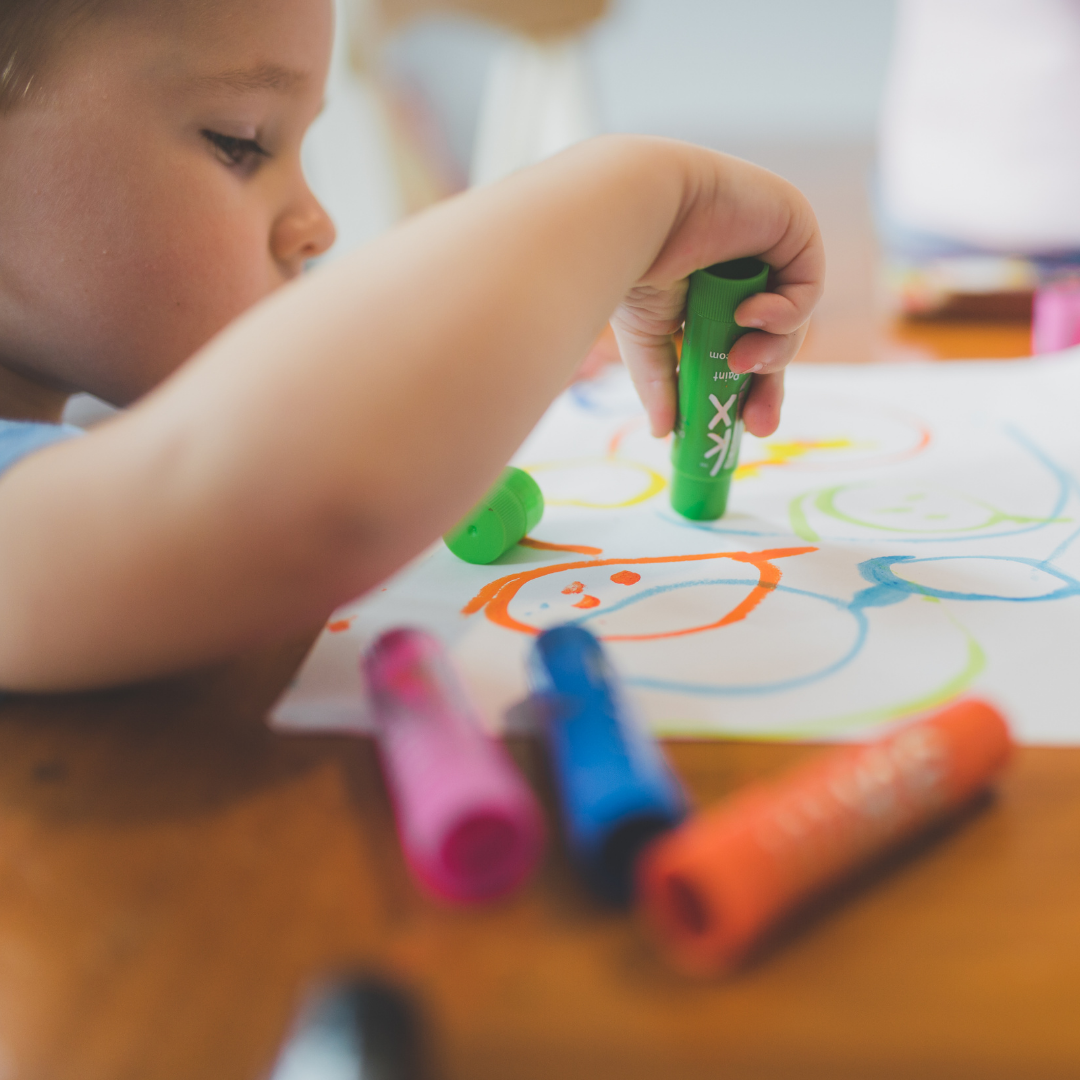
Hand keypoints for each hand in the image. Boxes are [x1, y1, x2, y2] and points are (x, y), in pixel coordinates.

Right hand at [609, 148, 823, 438]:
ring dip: (773, 350)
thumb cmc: (632, 263)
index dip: (745, 388)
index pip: (740, 346)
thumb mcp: (647, 338)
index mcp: (709, 291)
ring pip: (792, 321)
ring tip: (742, 360)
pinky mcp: (793, 226)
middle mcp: (742, 268)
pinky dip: (786, 312)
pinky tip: (753, 315)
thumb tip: (663, 433)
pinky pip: (807, 288)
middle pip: (774, 340)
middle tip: (759, 424)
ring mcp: (769, 245)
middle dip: (768, 384)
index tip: (742, 428)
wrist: (636, 210)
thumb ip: (662, 382)